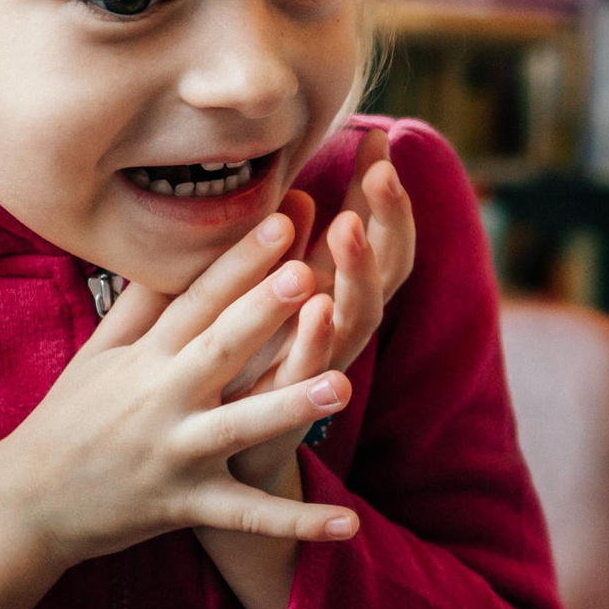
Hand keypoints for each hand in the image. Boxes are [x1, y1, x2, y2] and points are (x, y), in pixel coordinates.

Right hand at [0, 211, 359, 608]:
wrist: (26, 505)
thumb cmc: (72, 417)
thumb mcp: (99, 354)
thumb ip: (142, 304)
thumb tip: (174, 242)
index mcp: (147, 357)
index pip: (198, 298)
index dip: (240, 259)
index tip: (283, 218)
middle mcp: (163, 399)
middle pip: (220, 348)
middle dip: (263, 313)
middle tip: (311, 274)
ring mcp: (177, 454)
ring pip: (241, 427)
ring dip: (291, 408)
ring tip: (344, 385)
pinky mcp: (187, 505)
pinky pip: (248, 515)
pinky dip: (296, 521)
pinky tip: (349, 524)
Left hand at [223, 131, 418, 494]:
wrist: (222, 468)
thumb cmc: (244, 378)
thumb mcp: (268, 304)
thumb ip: (285, 252)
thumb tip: (296, 186)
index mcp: (335, 300)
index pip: (377, 237)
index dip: (385, 192)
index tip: (383, 139)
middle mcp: (340, 332)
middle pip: (382, 270)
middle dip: (385, 218)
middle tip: (382, 173)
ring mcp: (320, 370)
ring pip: (356, 319)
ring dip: (359, 274)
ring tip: (349, 226)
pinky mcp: (289, 409)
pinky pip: (313, 369)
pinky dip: (318, 342)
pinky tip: (316, 305)